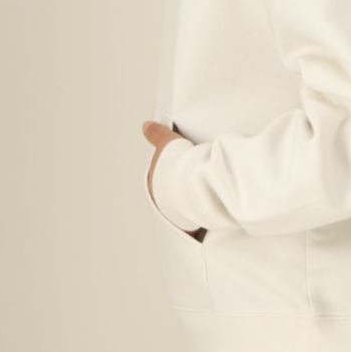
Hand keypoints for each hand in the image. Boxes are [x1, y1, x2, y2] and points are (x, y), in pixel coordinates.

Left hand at [142, 120, 197, 236]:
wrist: (193, 182)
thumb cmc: (177, 165)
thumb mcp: (166, 142)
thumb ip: (156, 134)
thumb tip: (147, 127)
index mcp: (152, 186)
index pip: (158, 180)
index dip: (169, 173)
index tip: (179, 169)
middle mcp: (160, 203)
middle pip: (169, 196)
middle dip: (178, 191)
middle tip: (190, 183)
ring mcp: (174, 215)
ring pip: (180, 210)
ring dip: (187, 205)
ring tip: (199, 197)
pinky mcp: (189, 225)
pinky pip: (192, 224)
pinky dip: (197, 220)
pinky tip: (204, 213)